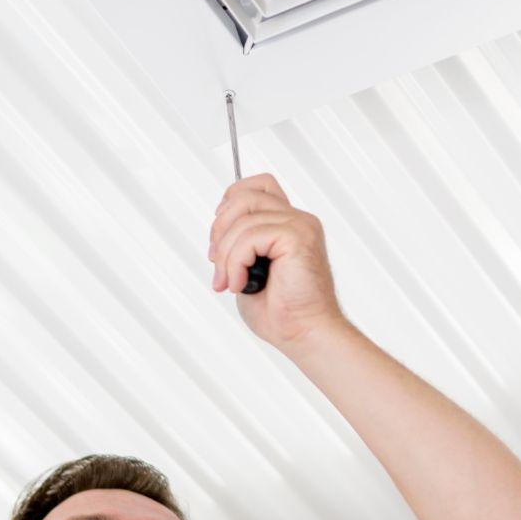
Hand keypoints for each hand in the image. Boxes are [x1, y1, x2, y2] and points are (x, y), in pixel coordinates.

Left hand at [207, 173, 347, 352]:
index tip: (219, 239)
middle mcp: (298, 220)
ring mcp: (300, 226)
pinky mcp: (298, 237)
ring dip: (225, 255)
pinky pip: (250, 236)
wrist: (304, 334)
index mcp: (288, 224)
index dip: (230, 203)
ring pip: (242, 218)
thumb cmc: (282, 312)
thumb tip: (217, 232)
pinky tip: (241, 284)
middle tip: (217, 264)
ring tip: (229, 282)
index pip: (256, 186)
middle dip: (219, 230)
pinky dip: (236, 262)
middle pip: (244, 195)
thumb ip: (239, 244)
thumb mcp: (248, 270)